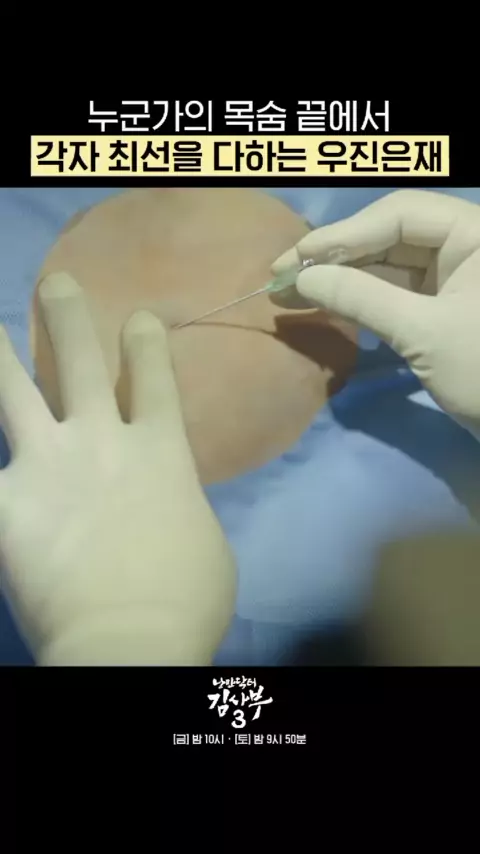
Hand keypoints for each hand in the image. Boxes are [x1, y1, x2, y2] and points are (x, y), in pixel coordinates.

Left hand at [0, 273, 235, 664]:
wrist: (129, 639)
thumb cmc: (186, 599)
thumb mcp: (204, 542)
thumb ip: (177, 504)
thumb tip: (162, 504)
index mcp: (161, 451)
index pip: (154, 378)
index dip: (146, 342)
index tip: (138, 316)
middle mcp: (102, 442)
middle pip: (79, 361)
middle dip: (68, 315)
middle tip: (55, 284)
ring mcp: (50, 465)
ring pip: (14, 392)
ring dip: (1, 355)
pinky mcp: (7, 501)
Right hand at [271, 190, 479, 439]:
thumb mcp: (422, 333)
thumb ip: (361, 298)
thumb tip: (301, 277)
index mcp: (475, 234)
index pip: (400, 214)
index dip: (344, 234)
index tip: (297, 257)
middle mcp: (465, 245)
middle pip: (390, 236)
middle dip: (335, 257)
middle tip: (281, 275)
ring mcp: (454, 277)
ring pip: (388, 265)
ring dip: (341, 279)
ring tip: (291, 292)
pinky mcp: (443, 308)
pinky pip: (395, 293)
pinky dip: (360, 300)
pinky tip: (324, 304)